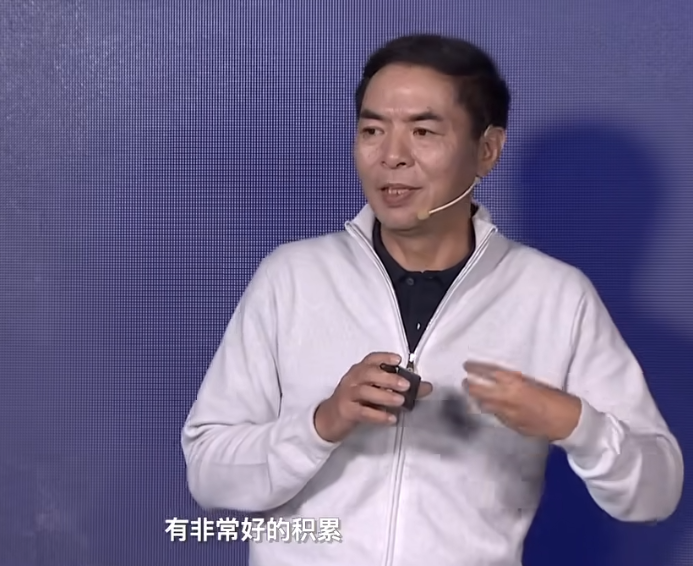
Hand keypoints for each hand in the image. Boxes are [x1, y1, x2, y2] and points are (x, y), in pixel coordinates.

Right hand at [314, 352, 432, 442]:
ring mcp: (347, 395)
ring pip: (365, 392)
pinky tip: (390, 419)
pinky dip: (377, 416)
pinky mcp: (346, 411)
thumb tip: (427, 387)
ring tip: (400, 402)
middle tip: (406, 385)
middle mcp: (352, 379)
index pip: (370, 359)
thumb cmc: (356, 401)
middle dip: (388, 378)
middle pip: (368, 374)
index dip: (384, 358)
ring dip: (384, 396)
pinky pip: (362, 412)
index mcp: (359, 371)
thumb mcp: (375, 392)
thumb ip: (399, 389)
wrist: (329, 419)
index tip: (398, 360)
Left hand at [463, 361, 580, 441]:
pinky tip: (491, 407)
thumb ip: (516, 381)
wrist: (567, 422)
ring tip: (473, 394)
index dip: (475, 368)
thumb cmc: (556, 398)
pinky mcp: (511, 426)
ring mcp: (507, 414)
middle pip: (478, 391)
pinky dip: (491, 409)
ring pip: (484, 405)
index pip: (488, 373)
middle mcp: (506, 399)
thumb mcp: (534, 383)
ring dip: (477, 398)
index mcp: (515, 384)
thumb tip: (501, 379)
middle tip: (464, 381)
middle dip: (469, 385)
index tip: (466, 365)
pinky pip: (496, 415)